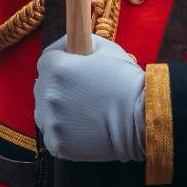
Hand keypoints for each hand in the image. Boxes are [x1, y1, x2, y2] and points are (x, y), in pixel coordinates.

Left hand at [34, 35, 145, 162]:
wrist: (141, 118)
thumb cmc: (127, 81)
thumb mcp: (107, 49)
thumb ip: (83, 43)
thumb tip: (72, 45)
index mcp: (57, 68)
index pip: (46, 59)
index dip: (60, 60)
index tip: (71, 64)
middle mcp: (47, 93)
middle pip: (44, 86)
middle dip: (60, 86)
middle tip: (83, 90)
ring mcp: (50, 120)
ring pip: (46, 112)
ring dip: (60, 110)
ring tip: (86, 111)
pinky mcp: (55, 143)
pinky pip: (54, 134)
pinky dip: (65, 132)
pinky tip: (85, 127)